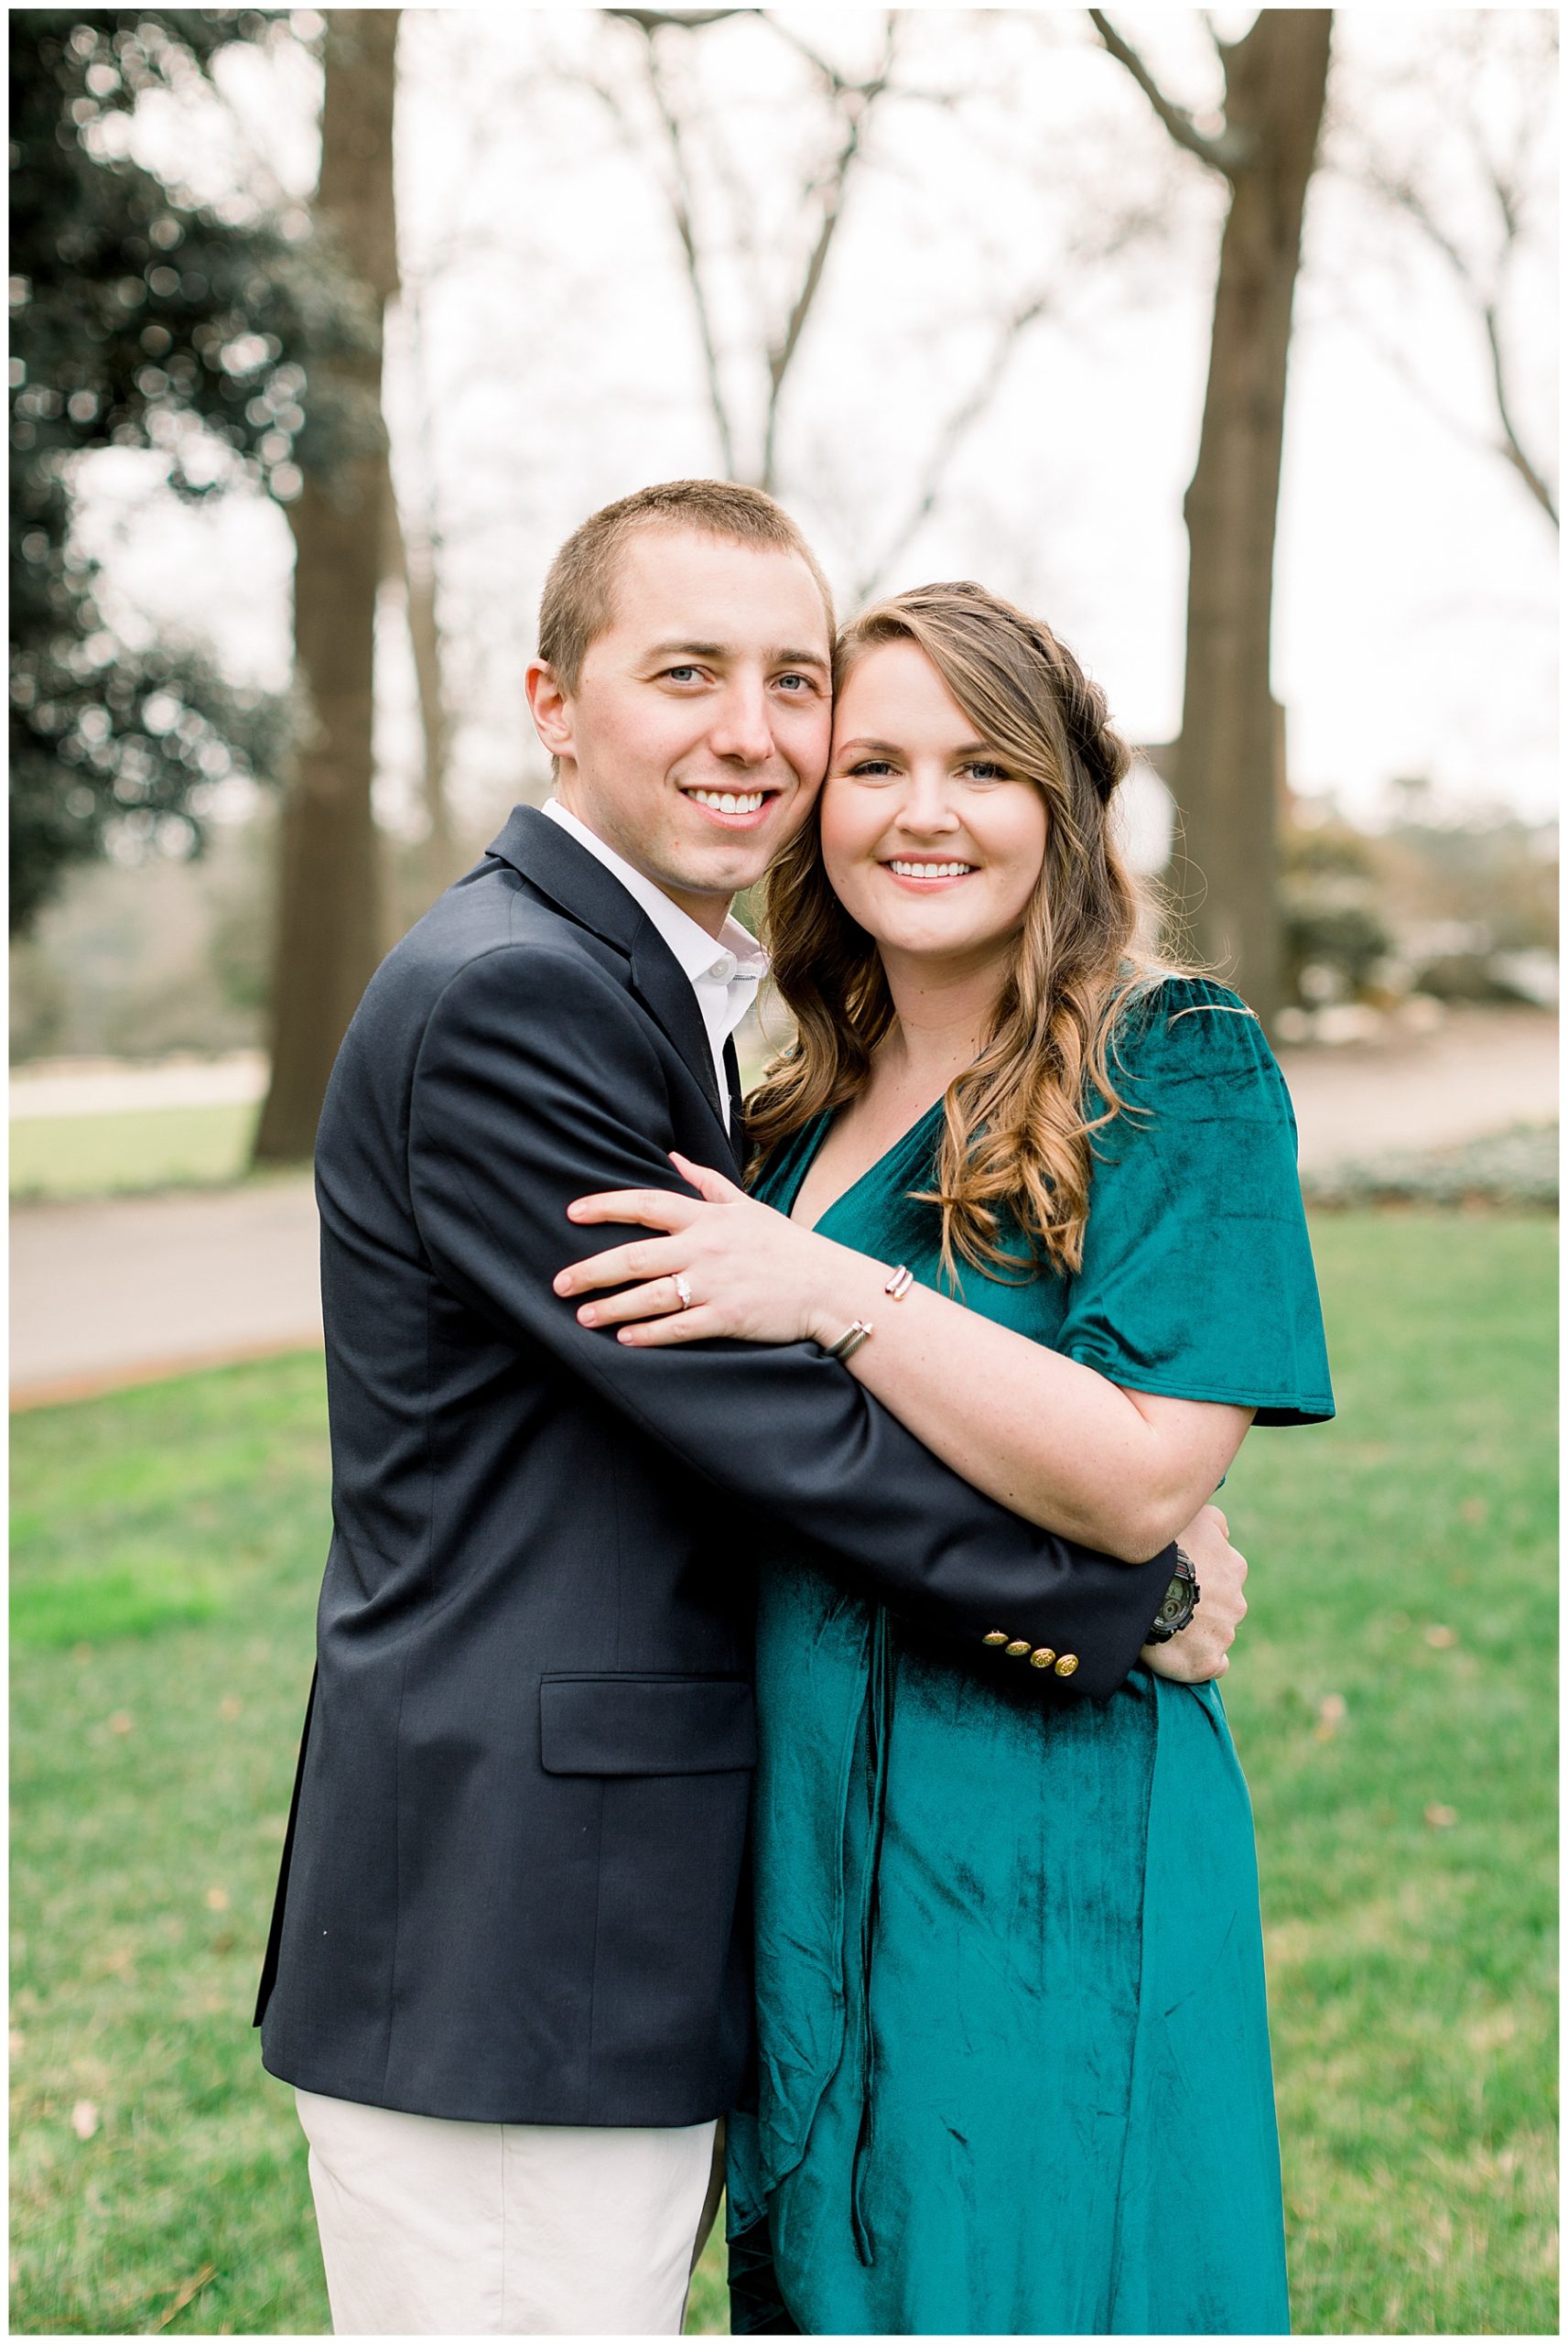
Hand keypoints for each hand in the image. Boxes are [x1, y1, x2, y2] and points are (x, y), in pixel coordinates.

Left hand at [554, 1152, 849, 1347]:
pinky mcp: (727, 1318)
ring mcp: (715, 1284)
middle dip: (592, 1270)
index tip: (572, 1213)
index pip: (646, 1203)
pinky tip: (624, 1338)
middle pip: (635, 1256)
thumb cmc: (785, 1245)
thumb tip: (674, 1158)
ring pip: (650, 1296)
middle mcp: (705, 1248)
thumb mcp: (747, 1206)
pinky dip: (649, 1333)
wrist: (827, 1285)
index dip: (606, 1206)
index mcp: (707, 1218)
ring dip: (612, 1307)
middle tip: (559, 1284)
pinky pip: (678, 1327)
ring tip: (582, 1316)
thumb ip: (708, 1183)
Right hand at [1141, 1503, 1246, 1682]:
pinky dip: (1202, 1660)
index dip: (1201, 1572)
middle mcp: (1237, 1603)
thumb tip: (1224, 1533)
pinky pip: (1213, 1665)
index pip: (1225, 1571)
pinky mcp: (1207, 1663)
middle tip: (1167, 1598)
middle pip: (1221, 1604)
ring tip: (1164, 1622)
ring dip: (1197, 1629)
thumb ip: (1216, 1521)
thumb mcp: (1197, 1517)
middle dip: (1201, 1603)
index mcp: (1234, 1568)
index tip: (1178, 1574)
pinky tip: (1182, 1652)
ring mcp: (1223, 1635)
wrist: (1147, 1589)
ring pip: (1215, 1633)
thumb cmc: (1169, 1549)